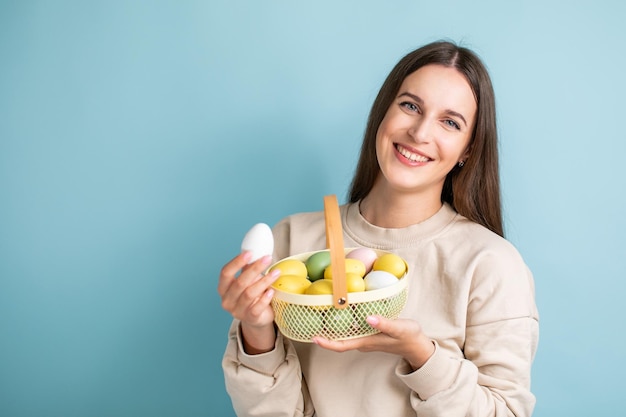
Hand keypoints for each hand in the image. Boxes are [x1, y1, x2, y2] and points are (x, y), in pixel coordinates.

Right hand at [218, 251, 279, 352]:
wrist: (256, 318)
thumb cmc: (251, 296)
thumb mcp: (248, 281)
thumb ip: (248, 270)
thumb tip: (255, 254)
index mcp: (223, 288)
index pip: (225, 273)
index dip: (236, 262)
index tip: (250, 253)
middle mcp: (227, 300)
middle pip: (240, 282)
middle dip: (255, 268)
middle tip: (267, 258)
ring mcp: (237, 311)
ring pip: (249, 294)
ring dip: (264, 281)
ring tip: (276, 272)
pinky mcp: (250, 319)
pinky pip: (257, 307)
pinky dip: (265, 298)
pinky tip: (271, 291)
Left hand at [312, 316, 434, 369]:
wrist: (417, 344)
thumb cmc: (408, 336)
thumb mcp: (399, 328)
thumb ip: (384, 323)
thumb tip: (368, 318)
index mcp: (366, 342)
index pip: (341, 345)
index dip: (326, 343)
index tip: (314, 338)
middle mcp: (362, 341)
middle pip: (339, 339)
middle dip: (325, 332)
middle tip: (311, 319)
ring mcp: (365, 338)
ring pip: (345, 333)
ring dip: (333, 325)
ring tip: (321, 311)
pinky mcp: (369, 332)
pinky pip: (353, 328)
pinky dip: (345, 320)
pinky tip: (342, 308)